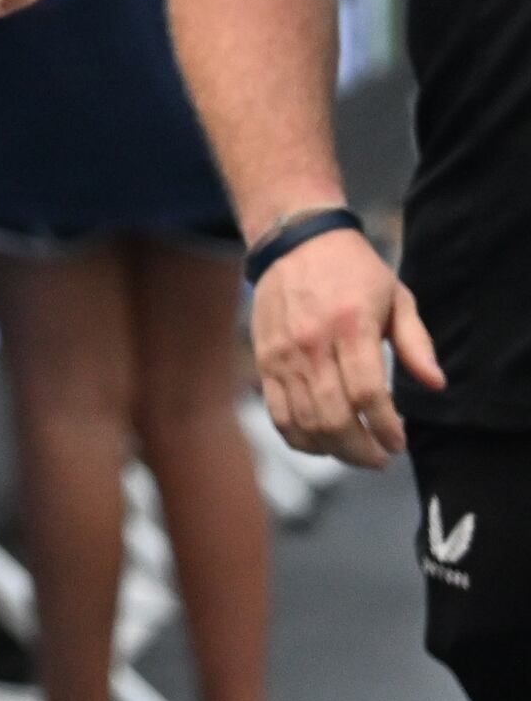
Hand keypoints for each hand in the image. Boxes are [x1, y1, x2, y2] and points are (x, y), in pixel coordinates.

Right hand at [251, 220, 444, 465]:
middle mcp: (312, 343)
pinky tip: (321, 443)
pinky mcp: (264, 359)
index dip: (385, 428)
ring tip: (356, 452)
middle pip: (333, 415)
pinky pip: (277, 411)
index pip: (367, 393)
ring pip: (304, 420)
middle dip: (361, 449)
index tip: (399, 443)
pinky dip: (298, 437)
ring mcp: (283, 353)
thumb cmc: (354, 271)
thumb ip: (416, 343)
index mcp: (350, 325)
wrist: (294, 242)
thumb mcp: (397, 298)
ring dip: (333, 449)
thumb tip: (435, 384)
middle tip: (381, 457)